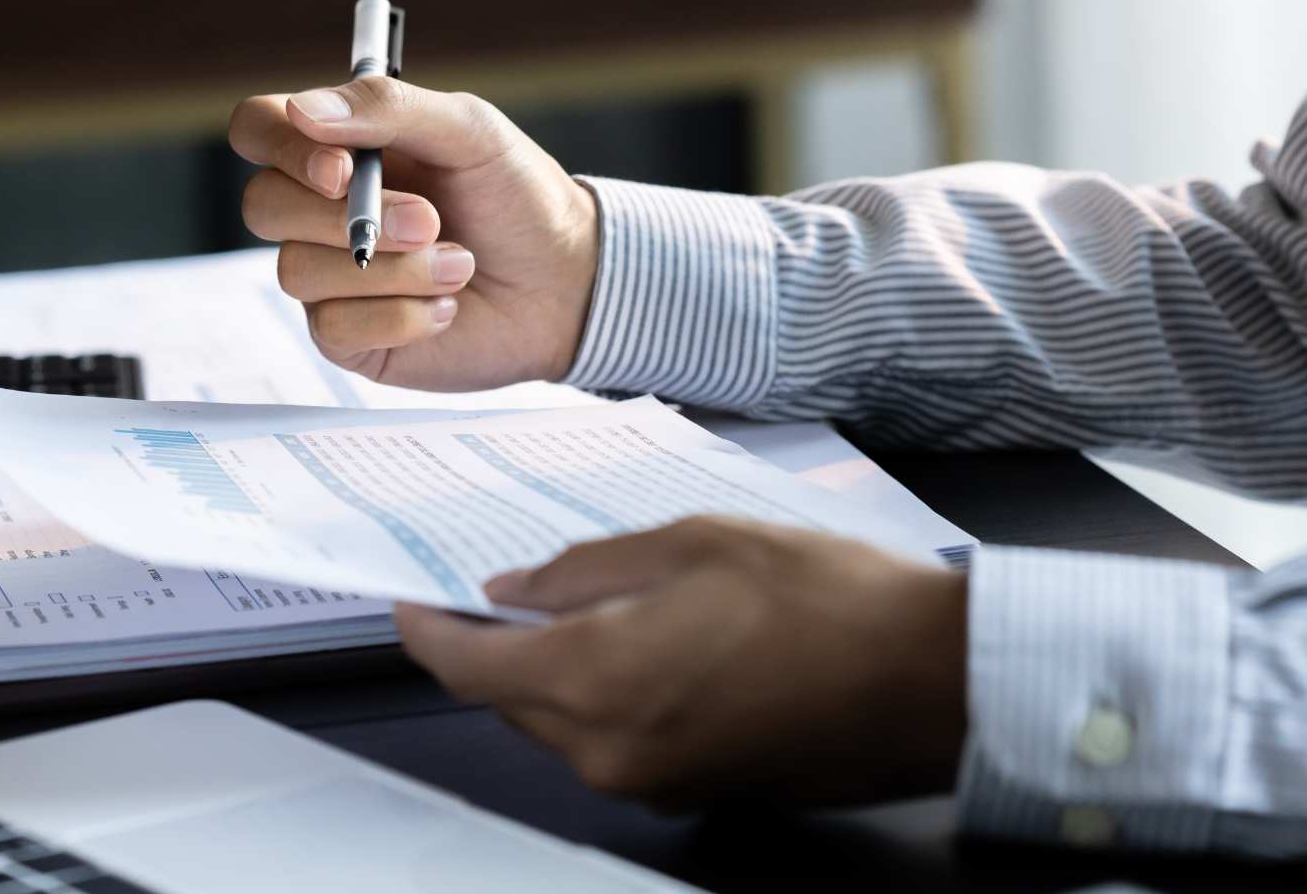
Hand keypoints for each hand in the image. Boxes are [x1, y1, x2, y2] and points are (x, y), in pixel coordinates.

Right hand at [228, 79, 598, 390]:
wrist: (567, 284)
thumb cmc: (517, 198)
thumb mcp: (469, 129)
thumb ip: (388, 106)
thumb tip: (303, 110)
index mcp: (339, 146)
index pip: (259, 128)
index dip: (282, 147)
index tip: (341, 170)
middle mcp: (321, 209)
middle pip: (263, 204)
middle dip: (351, 218)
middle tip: (431, 221)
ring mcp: (329, 275)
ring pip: (298, 270)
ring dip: (393, 271)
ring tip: (459, 265)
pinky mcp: (348, 336)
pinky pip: (332, 327)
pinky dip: (400, 316)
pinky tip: (446, 308)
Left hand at [394, 516, 968, 809]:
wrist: (930, 680)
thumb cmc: (828, 602)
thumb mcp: (688, 545)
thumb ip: (584, 571)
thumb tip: (515, 591)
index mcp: (597, 680)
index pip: (466, 669)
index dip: (426, 633)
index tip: (406, 604)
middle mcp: (610, 750)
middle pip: (507, 701)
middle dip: (490, 645)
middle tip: (494, 588)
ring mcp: (652, 781)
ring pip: (556, 724)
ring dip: (546, 671)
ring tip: (574, 604)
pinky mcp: (691, 791)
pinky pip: (609, 744)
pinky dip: (597, 697)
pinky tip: (632, 645)